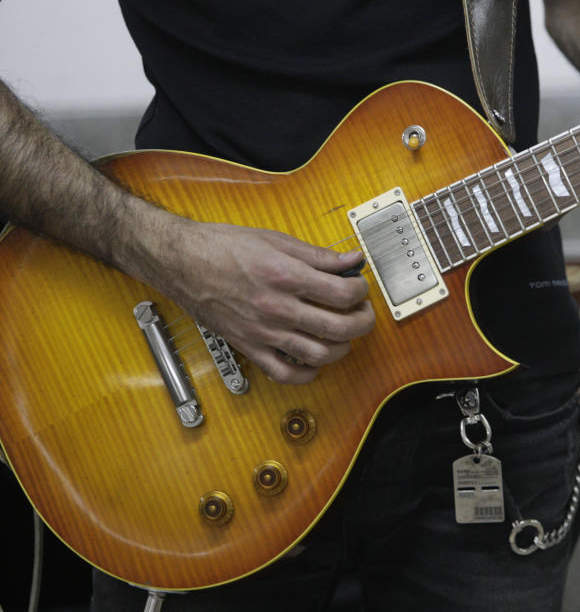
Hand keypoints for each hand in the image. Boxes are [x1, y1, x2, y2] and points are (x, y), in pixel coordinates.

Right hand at [159, 220, 374, 383]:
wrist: (181, 262)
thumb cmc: (223, 247)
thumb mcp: (276, 240)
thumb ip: (318, 255)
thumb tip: (351, 260)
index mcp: (286, 276)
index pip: (343, 293)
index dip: (361, 291)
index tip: (358, 286)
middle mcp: (277, 308)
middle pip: (340, 328)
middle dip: (362, 321)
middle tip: (362, 312)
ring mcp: (264, 332)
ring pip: (319, 354)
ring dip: (341, 347)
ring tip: (343, 334)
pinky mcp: (249, 347)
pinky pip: (285, 374)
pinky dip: (307, 374)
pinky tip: (314, 361)